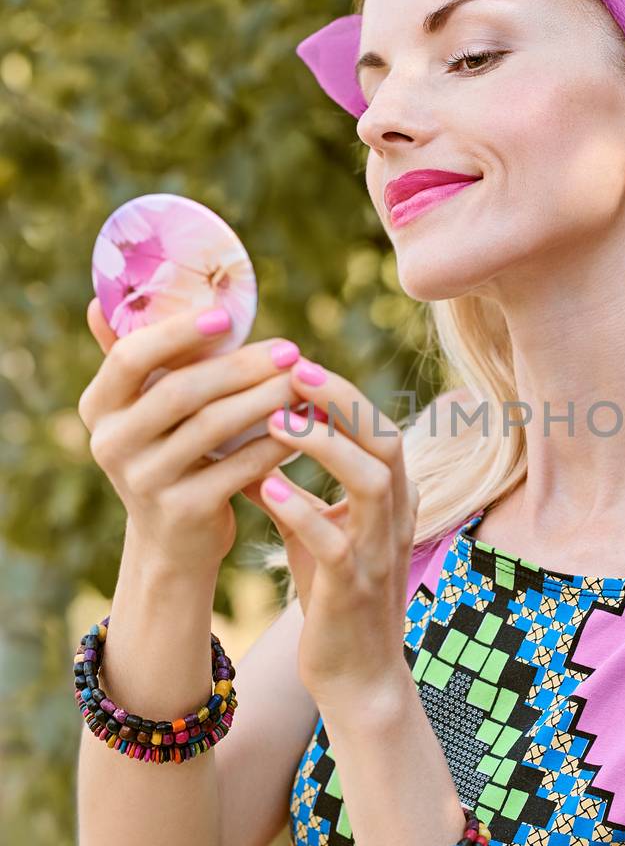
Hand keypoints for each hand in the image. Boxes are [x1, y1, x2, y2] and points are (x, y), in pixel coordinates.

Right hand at [79, 296, 301, 572]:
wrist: (173, 542)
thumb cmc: (168, 454)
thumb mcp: (143, 411)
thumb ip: (135, 359)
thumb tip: (98, 302)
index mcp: (98, 407)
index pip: (129, 358)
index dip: (177, 334)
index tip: (226, 316)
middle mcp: (111, 444)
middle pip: (181, 391)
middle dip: (241, 366)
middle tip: (289, 349)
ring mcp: (144, 481)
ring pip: (213, 427)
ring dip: (265, 399)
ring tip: (302, 382)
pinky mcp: (183, 512)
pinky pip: (238, 467)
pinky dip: (274, 442)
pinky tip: (305, 426)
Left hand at [242, 358, 419, 705]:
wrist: (356, 676)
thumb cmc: (336, 598)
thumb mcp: (317, 533)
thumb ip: (293, 489)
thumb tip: (247, 441)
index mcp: (392, 500)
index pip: (380, 428)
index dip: (343, 392)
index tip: (298, 363)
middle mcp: (395, 519)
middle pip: (386, 440)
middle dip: (343, 400)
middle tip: (295, 368)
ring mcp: (378, 554)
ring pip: (370, 482)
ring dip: (325, 446)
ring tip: (279, 420)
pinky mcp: (354, 590)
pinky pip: (335, 541)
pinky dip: (301, 510)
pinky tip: (266, 489)